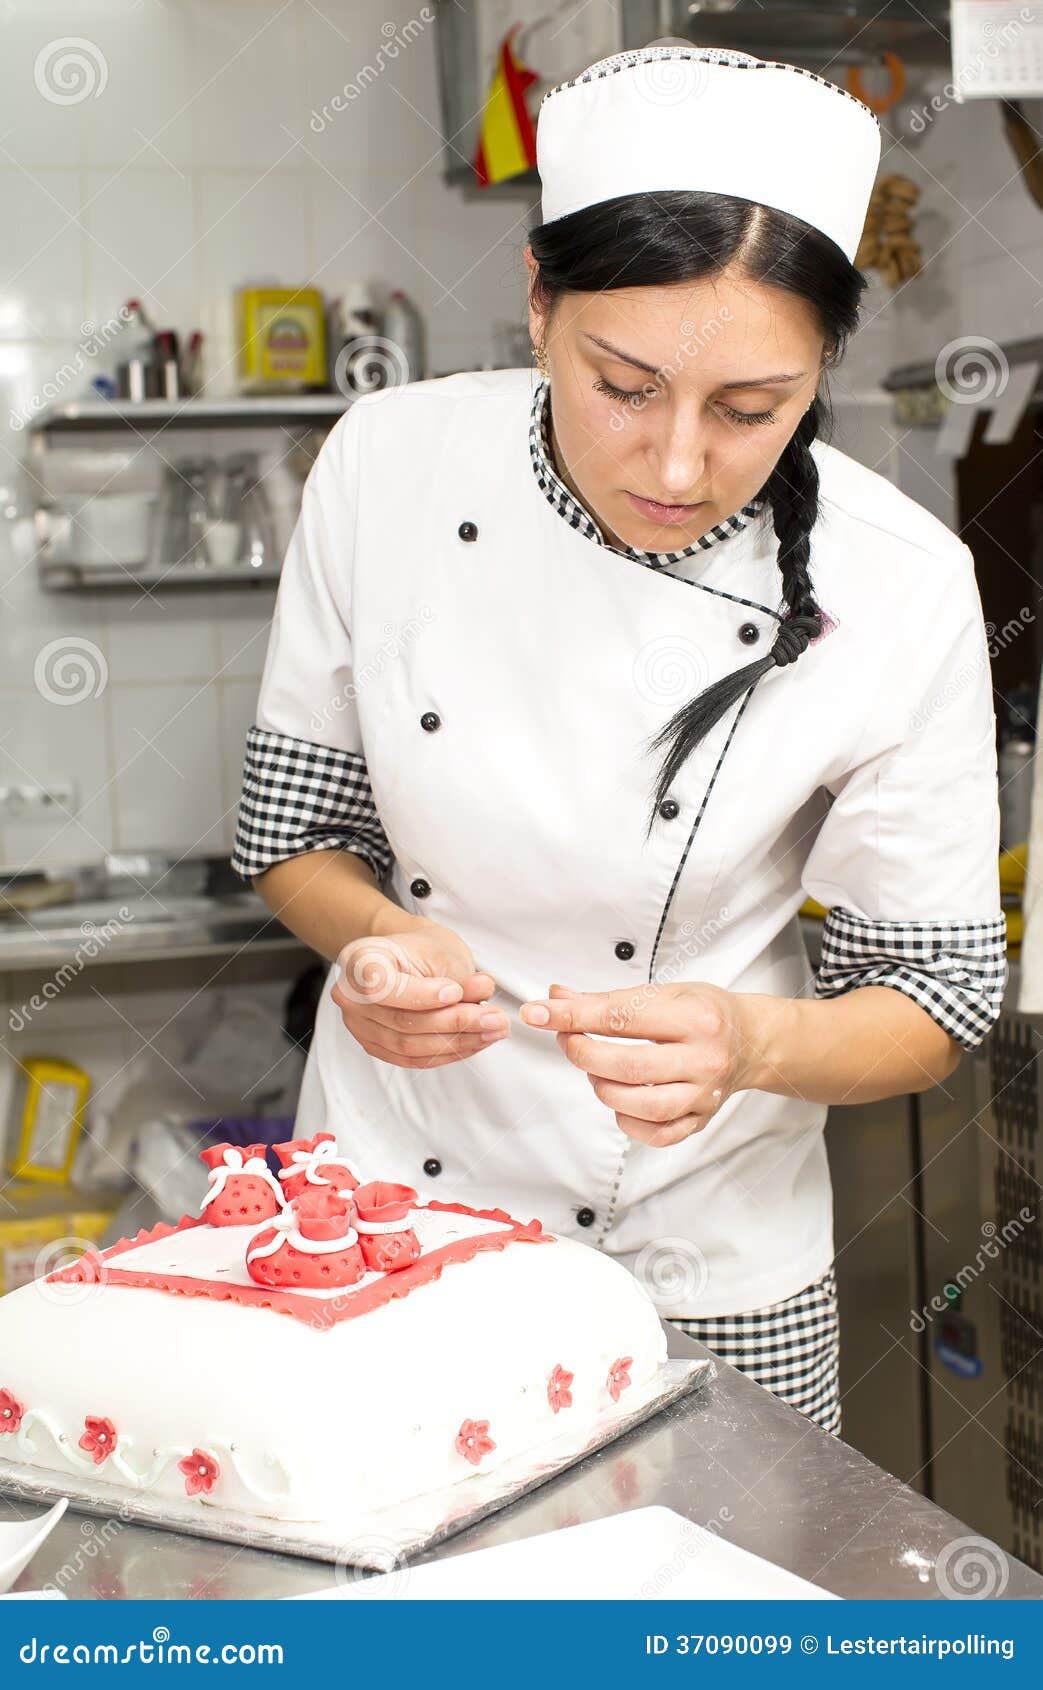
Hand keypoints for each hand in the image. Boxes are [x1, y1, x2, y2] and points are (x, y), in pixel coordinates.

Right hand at [333, 920, 507, 1068]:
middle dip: (454, 1022)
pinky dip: (447, 1053)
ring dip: (458, 1042)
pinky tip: (475, 1042)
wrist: (409, 956)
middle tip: (494, 1017)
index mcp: (360, 959)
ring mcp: (360, 1025)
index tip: (456, 992)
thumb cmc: (420, 948)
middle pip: (401, 1021)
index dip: (421, 995)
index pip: (383, 986)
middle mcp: (351, 995)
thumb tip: (483, 992)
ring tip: (493, 1030)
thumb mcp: (442, 951)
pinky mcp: (376, 1045)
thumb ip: (458, 977)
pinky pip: (412, 1058)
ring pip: (410, 1045)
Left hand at [519, 981, 752, 1145]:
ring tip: (598, 1069)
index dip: (573, 1016)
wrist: (753, 1041)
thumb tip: (557, 999)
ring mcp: (704, 1094)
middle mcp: (704, 1058)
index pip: (621, 1017)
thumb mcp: (664, 992)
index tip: (538, 1013)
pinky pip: (655, 1133)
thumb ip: (608, 1000)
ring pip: (640, 1105)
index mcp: (695, 1017)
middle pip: (627, 1066)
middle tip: (568, 1040)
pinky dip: (626, 1120)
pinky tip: (621, 1099)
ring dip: (603, 1087)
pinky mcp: (700, 1120)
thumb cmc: (706, 1013)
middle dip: (583, 1053)